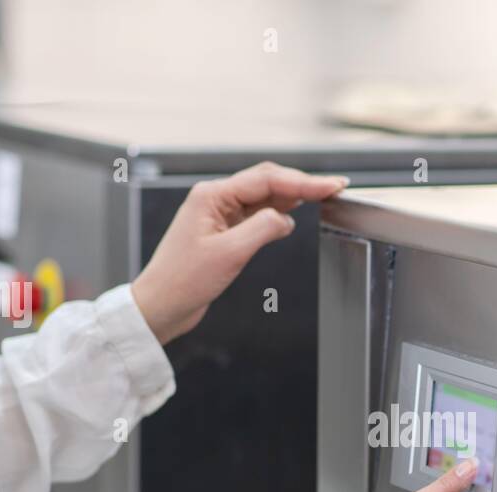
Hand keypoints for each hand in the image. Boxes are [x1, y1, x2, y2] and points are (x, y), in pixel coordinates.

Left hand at [131, 162, 348, 344]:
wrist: (161, 306)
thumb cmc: (182, 281)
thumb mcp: (230, 254)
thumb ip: (262, 229)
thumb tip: (287, 218)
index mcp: (212, 196)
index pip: (267, 180)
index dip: (303, 181)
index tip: (331, 186)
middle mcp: (215, 200)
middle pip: (267, 182)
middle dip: (302, 184)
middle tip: (334, 188)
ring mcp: (219, 216)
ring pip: (263, 198)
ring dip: (292, 197)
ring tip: (322, 196)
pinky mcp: (223, 233)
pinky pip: (255, 216)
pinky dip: (277, 215)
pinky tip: (291, 218)